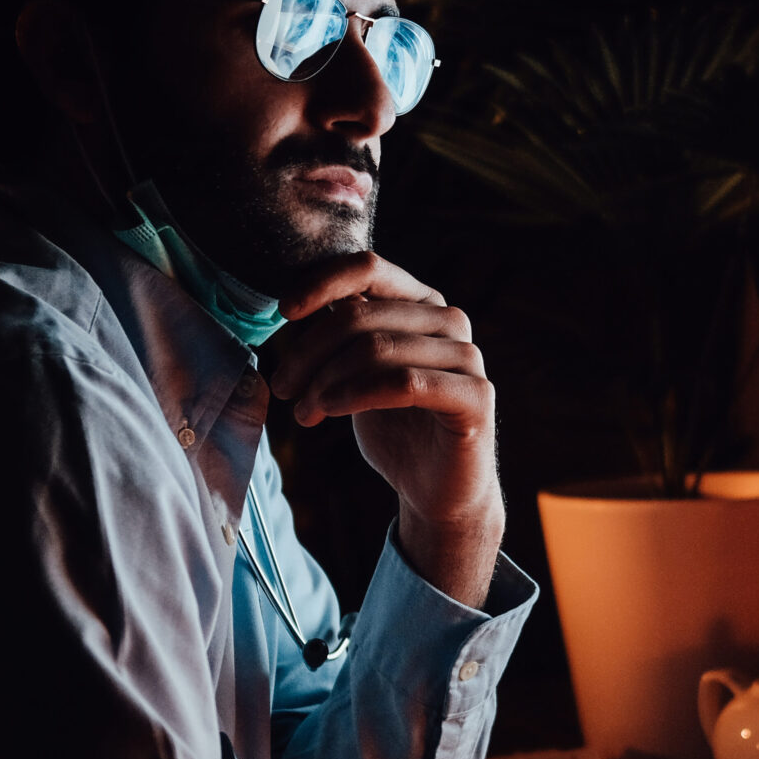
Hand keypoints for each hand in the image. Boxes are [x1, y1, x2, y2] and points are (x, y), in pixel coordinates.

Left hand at [270, 253, 503, 604]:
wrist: (437, 490)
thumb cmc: (395, 428)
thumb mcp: (356, 373)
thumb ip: (339, 335)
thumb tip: (294, 306)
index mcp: (421, 302)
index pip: (368, 268)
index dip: (321, 283)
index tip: (285, 312)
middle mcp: (449, 320)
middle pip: (360, 314)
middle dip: (309, 351)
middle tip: (282, 387)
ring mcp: (466, 357)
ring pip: (376, 348)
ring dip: (325, 380)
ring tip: (302, 412)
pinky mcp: (475, 397)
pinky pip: (403, 383)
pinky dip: (355, 394)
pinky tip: (329, 410)